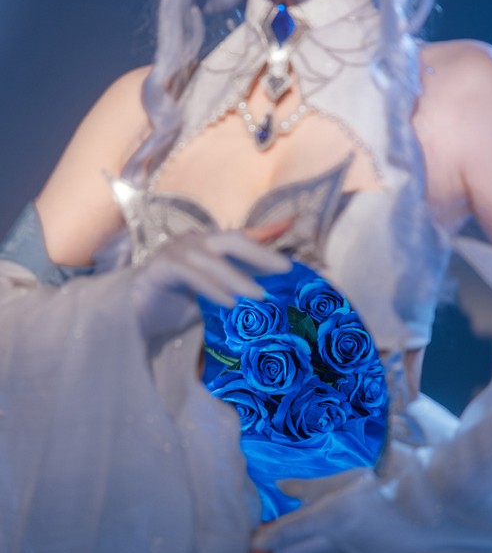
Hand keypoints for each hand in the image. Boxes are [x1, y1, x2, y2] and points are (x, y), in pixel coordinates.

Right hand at [132, 227, 290, 341]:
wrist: (137, 315)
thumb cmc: (179, 302)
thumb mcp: (217, 292)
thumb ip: (240, 281)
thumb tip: (273, 284)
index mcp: (209, 244)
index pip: (244, 238)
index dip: (269, 238)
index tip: (293, 244)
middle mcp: (194, 242)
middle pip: (231, 240)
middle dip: (260, 254)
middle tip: (285, 271)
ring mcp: (174, 252)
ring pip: (211, 259)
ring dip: (237, 277)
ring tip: (259, 296)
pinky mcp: (159, 269)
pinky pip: (189, 275)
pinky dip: (210, 288)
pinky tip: (228, 303)